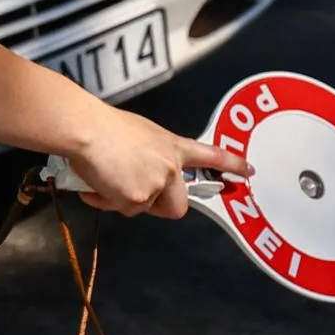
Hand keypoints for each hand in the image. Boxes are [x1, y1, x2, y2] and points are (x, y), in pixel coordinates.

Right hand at [69, 106, 249, 218]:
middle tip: (136, 193)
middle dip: (158, 206)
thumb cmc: (103, 124)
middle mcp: (170, 167)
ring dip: (122, 199)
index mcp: (172, 146)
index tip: (248, 172)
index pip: (211, 156)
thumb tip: (140, 169)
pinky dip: (105, 200)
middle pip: (178, 207)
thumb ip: (152, 154)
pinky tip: (95, 184)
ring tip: (105, 176)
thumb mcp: (140, 133)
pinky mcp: (137, 198)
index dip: (232, 165)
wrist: (86, 129)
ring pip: (142, 209)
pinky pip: (120, 209)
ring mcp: (156, 184)